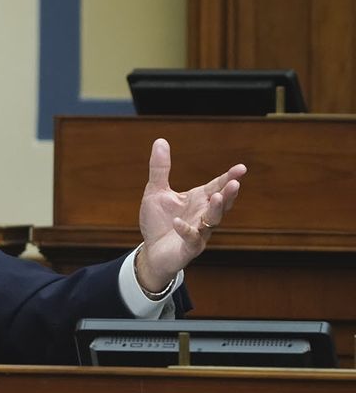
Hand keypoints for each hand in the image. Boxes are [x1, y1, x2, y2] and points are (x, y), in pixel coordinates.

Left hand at [136, 138, 246, 291]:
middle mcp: (203, 215)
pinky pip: (191, 239)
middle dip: (228, 193)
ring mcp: (199, 232)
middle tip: (235, 183)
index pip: (216, 186)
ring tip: (217, 197)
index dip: (228, 177)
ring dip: (215, 209)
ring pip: (213, 221)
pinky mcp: (189, 248)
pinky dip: (186, 230)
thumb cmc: (158, 221)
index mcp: (198, 199)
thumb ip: (160, 169)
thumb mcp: (156, 191)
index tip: (241, 168)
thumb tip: (160, 140)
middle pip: (220, 203)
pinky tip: (179, 222)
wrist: (152, 251)